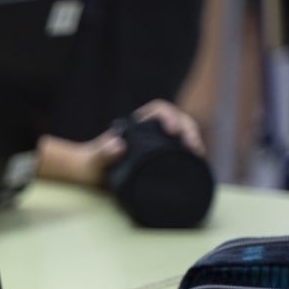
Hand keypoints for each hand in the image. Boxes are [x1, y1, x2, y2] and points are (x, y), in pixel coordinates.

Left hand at [45, 99, 205, 185]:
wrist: (89, 177)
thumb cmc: (90, 165)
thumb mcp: (94, 160)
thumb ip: (102, 154)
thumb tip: (118, 146)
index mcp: (137, 124)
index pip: (160, 110)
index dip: (171, 116)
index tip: (172, 131)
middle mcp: (150, 131)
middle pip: (178, 122)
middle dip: (189, 130)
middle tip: (195, 148)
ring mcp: (156, 145)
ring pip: (182, 136)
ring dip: (194, 143)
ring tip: (199, 156)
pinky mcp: (160, 159)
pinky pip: (180, 153)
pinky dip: (189, 157)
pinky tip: (195, 165)